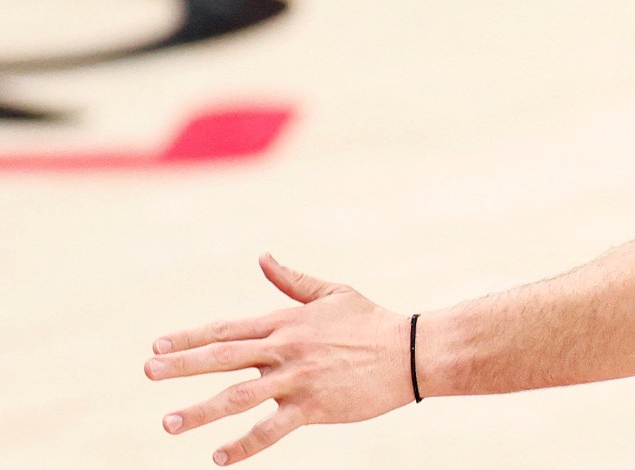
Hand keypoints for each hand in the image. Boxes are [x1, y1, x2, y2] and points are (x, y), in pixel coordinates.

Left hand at [146, 254, 411, 464]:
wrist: (412, 352)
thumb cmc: (373, 321)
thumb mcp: (333, 293)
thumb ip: (292, 281)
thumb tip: (262, 257)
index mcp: (287, 323)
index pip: (228, 329)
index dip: (191, 338)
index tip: (158, 347)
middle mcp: (286, 349)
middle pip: (223, 357)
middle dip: (183, 365)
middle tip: (148, 371)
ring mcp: (298, 379)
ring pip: (239, 397)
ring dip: (201, 411)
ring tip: (169, 423)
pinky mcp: (314, 407)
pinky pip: (271, 430)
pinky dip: (243, 445)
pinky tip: (218, 457)